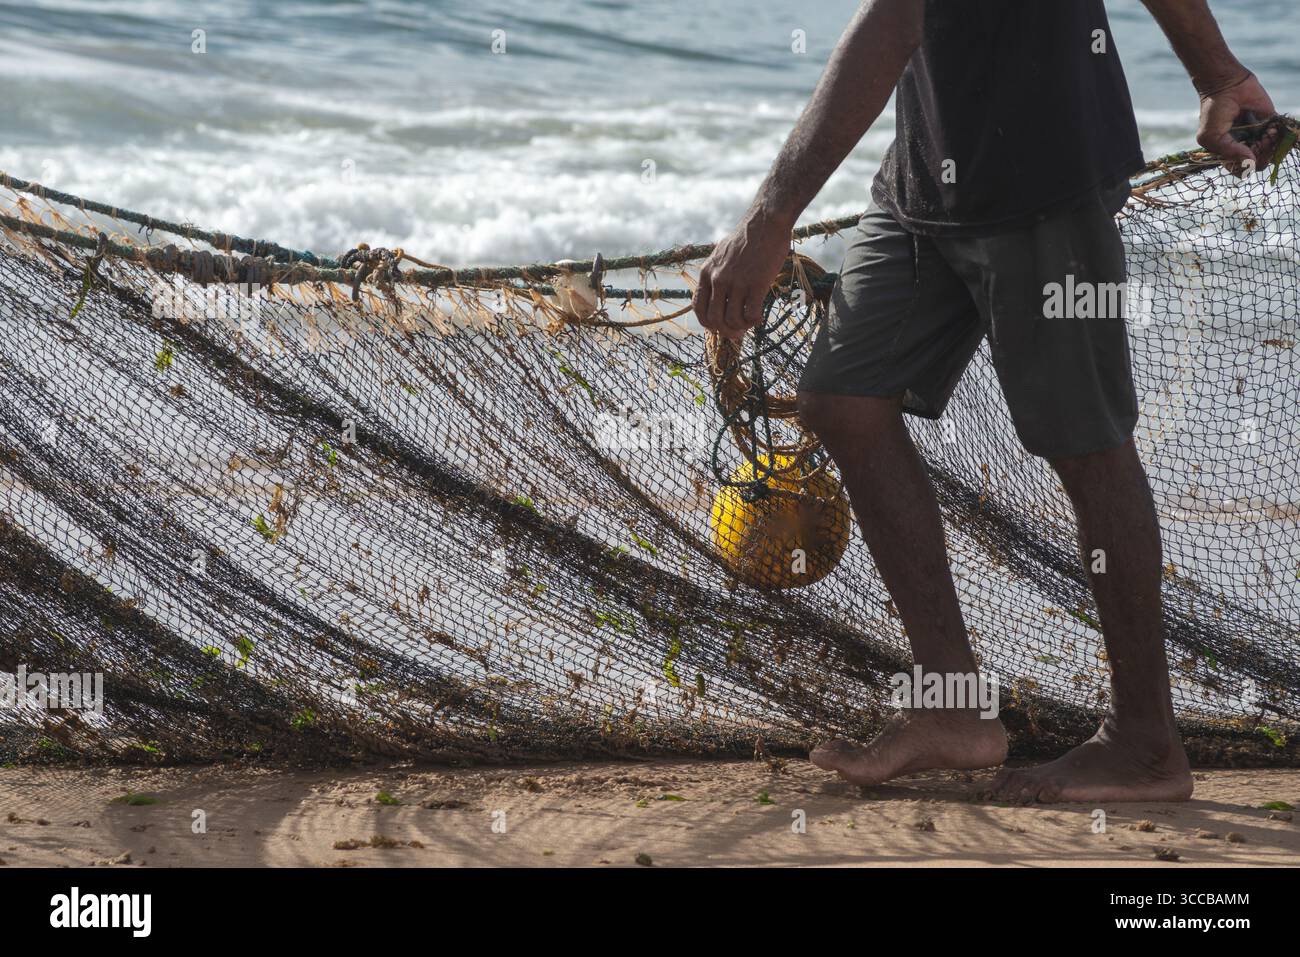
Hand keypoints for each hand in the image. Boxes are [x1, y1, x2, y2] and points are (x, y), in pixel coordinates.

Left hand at [693, 213, 793, 339]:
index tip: (718, 326)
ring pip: (732, 320)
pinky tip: (759, 316)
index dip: (707, 323)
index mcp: (707, 272)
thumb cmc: (747, 239)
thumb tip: (719, 297)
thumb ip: (717, 274)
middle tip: (737, 332)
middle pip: (713, 319)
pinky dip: (754, 321)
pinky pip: (750, 314)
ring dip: (741, 328)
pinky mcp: (756, 284)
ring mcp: (736, 282)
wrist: (765, 222)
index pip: (698, 307)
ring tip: (749, 323)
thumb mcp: (721, 254)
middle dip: (725, 330)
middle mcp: (718, 279)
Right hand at [1197, 72, 1277, 175]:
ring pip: (1271, 153)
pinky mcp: (1272, 123)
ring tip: (1265, 134)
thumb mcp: (1212, 136)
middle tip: (1257, 143)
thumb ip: (1229, 152)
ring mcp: (1259, 135)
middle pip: (1257, 164)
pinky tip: (1271, 129)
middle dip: (1259, 156)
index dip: (1244, 167)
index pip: (1240, 171)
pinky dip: (1278, 135)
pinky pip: (1281, 137)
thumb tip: (1250, 162)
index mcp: (1228, 153)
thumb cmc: (1213, 112)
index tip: (1244, 155)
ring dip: (1270, 146)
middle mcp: (1245, 146)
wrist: (1226, 85)